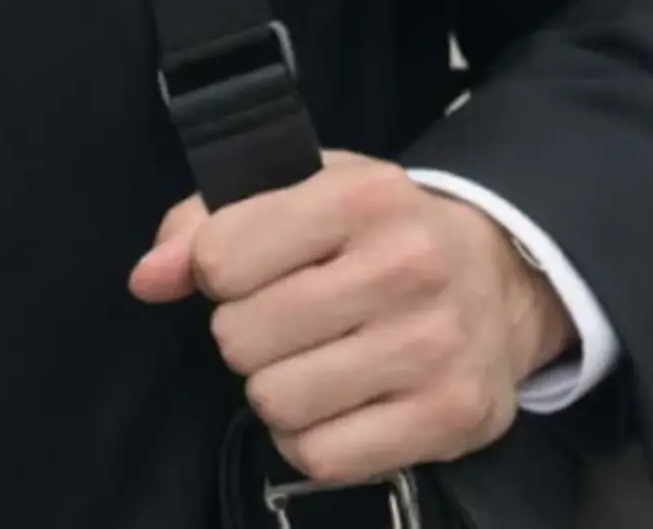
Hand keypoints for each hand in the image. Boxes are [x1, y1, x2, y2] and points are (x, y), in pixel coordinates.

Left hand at [131, 152, 576, 486]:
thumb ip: (205, 223)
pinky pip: (321, 457)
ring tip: (316, 360)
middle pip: (240, 338)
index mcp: (362, 197)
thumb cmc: (378, 233)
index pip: (219, 259)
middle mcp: (407, 267)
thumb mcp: (299, 193)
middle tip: (289, 321)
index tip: (250, 270)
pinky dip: (312, 440)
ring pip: (275, 401)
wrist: (504, 279)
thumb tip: (148, 279)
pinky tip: (339, 404)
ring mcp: (435, 347)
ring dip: (277, 390)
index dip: (216, 272)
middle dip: (247, 334)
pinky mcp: (451, 417)